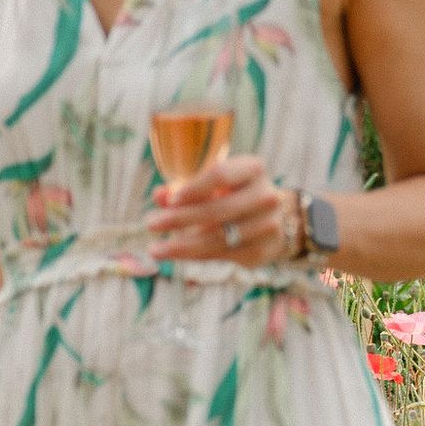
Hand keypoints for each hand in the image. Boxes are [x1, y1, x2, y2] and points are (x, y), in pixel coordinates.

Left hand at [146, 154, 291, 263]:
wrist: (274, 220)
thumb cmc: (233, 195)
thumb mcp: (212, 185)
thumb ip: (184, 188)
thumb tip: (159, 196)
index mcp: (253, 169)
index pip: (220, 175)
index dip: (193, 188)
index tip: (170, 200)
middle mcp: (266, 196)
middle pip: (216, 210)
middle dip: (179, 219)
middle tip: (150, 225)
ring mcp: (268, 225)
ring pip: (217, 238)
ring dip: (182, 245)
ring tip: (156, 249)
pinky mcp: (262, 250)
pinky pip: (221, 255)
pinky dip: (195, 256)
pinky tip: (176, 254)